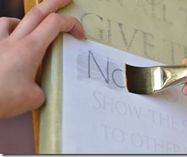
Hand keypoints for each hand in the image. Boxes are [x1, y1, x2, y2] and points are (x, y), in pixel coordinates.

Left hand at [0, 0, 85, 117]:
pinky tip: (12, 39)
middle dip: (55, 2)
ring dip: (29, 20)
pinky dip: (9, 29)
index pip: (55, 24)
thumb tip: (39, 89)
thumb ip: (41, 90)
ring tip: (35, 28)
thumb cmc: (3, 97)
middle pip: (38, 12)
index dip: (72, 24)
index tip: (81, 35)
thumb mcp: (33, 98)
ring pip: (15, 19)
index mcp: (30, 49)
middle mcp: (14, 40)